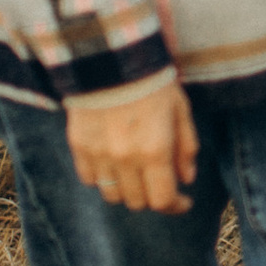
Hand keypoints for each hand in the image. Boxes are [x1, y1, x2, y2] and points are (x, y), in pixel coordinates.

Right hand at [68, 77, 198, 215]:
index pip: (162, 200)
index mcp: (155, 150)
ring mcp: (99, 154)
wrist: (111, 58)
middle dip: (152, 196)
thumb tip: (186, 180)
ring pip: (112, 195)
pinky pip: (89, 179)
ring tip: (135, 174)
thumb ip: (186, 149)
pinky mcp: (79, 146)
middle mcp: (125, 158)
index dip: (175, 207)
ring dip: (126, 191)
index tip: (183, 202)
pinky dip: (102, 178)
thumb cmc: (153, 83)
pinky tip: (112, 163)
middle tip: (159, 182)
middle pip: (137, 202)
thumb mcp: (181, 111)